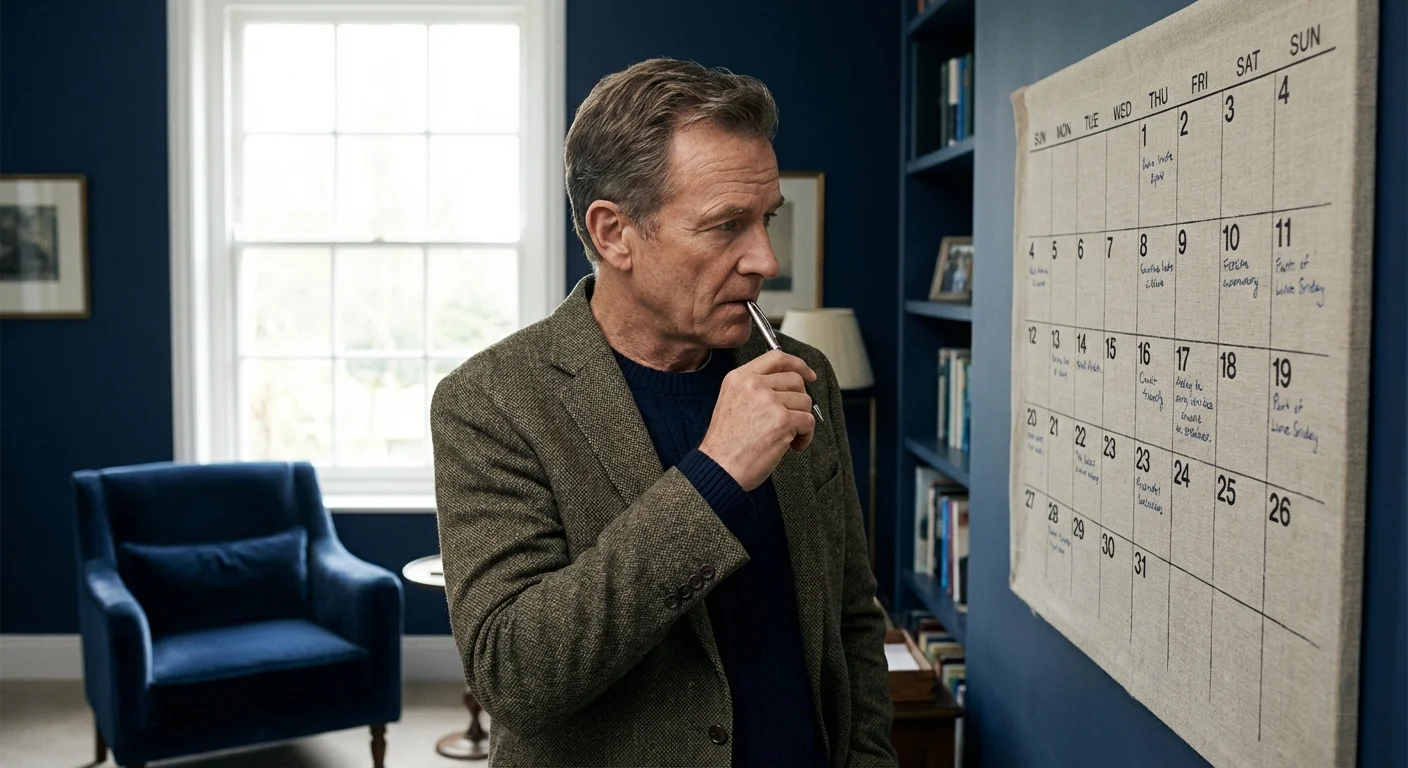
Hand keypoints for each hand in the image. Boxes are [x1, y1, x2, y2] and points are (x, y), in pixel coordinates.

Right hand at [698, 350, 818, 491]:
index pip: (776, 357)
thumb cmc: (725, 444)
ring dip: (802, 421)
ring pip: (805, 402)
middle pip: (795, 380)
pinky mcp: (782, 420)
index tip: (808, 374)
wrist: (720, 468)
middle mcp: (753, 385)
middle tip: (792, 419)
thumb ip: (754, 389)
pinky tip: (792, 445)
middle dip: (799, 401)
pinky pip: (809, 422)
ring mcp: (769, 401)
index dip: (797, 364)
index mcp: (739, 378)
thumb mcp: (732, 402)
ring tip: (788, 436)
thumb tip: (787, 386)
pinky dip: (806, 436)